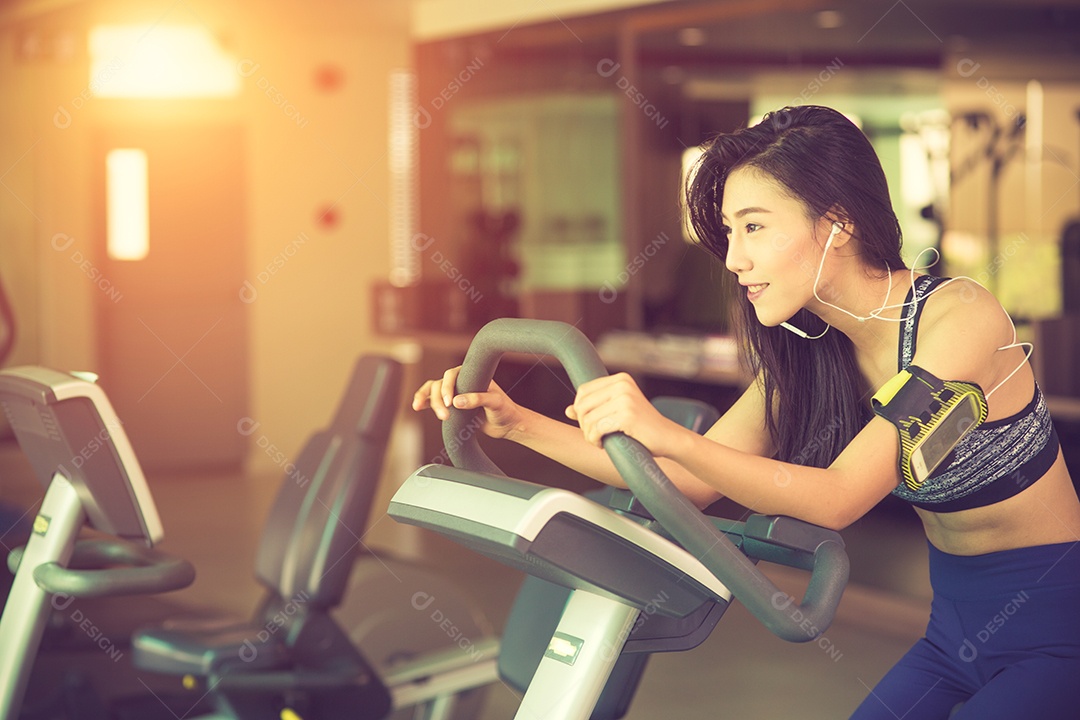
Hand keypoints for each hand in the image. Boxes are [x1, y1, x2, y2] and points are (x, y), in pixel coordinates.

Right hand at [411, 366, 523, 439]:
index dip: (447, 387)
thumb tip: (456, 402)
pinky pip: (433, 400)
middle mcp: (462, 381)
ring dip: (429, 402)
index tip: (449, 403)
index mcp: (472, 374)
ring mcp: (455, 392)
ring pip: (433, 391)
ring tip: (438, 416)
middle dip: (438, 400)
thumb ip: (478, 400)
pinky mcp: (452, 405)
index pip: (452, 374)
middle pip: (439, 384)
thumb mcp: (495, 403)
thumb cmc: (505, 410)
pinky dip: (424, 401)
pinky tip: (417, 406)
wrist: (508, 425)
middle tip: (445, 416)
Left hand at [566, 373, 683, 455]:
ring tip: (600, 441)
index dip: (581, 411)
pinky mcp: (627, 415)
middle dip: (583, 424)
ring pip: (587, 418)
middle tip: (595, 436)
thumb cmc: (642, 428)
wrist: (669, 438)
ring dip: (589, 435)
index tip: (592, 424)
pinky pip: (597, 429)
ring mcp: (625, 398)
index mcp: (620, 379)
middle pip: (582, 404)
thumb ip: (594, 409)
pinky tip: (604, 445)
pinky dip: (595, 440)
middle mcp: (622, 384)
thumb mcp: (616, 413)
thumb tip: (568, 411)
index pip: (583, 391)